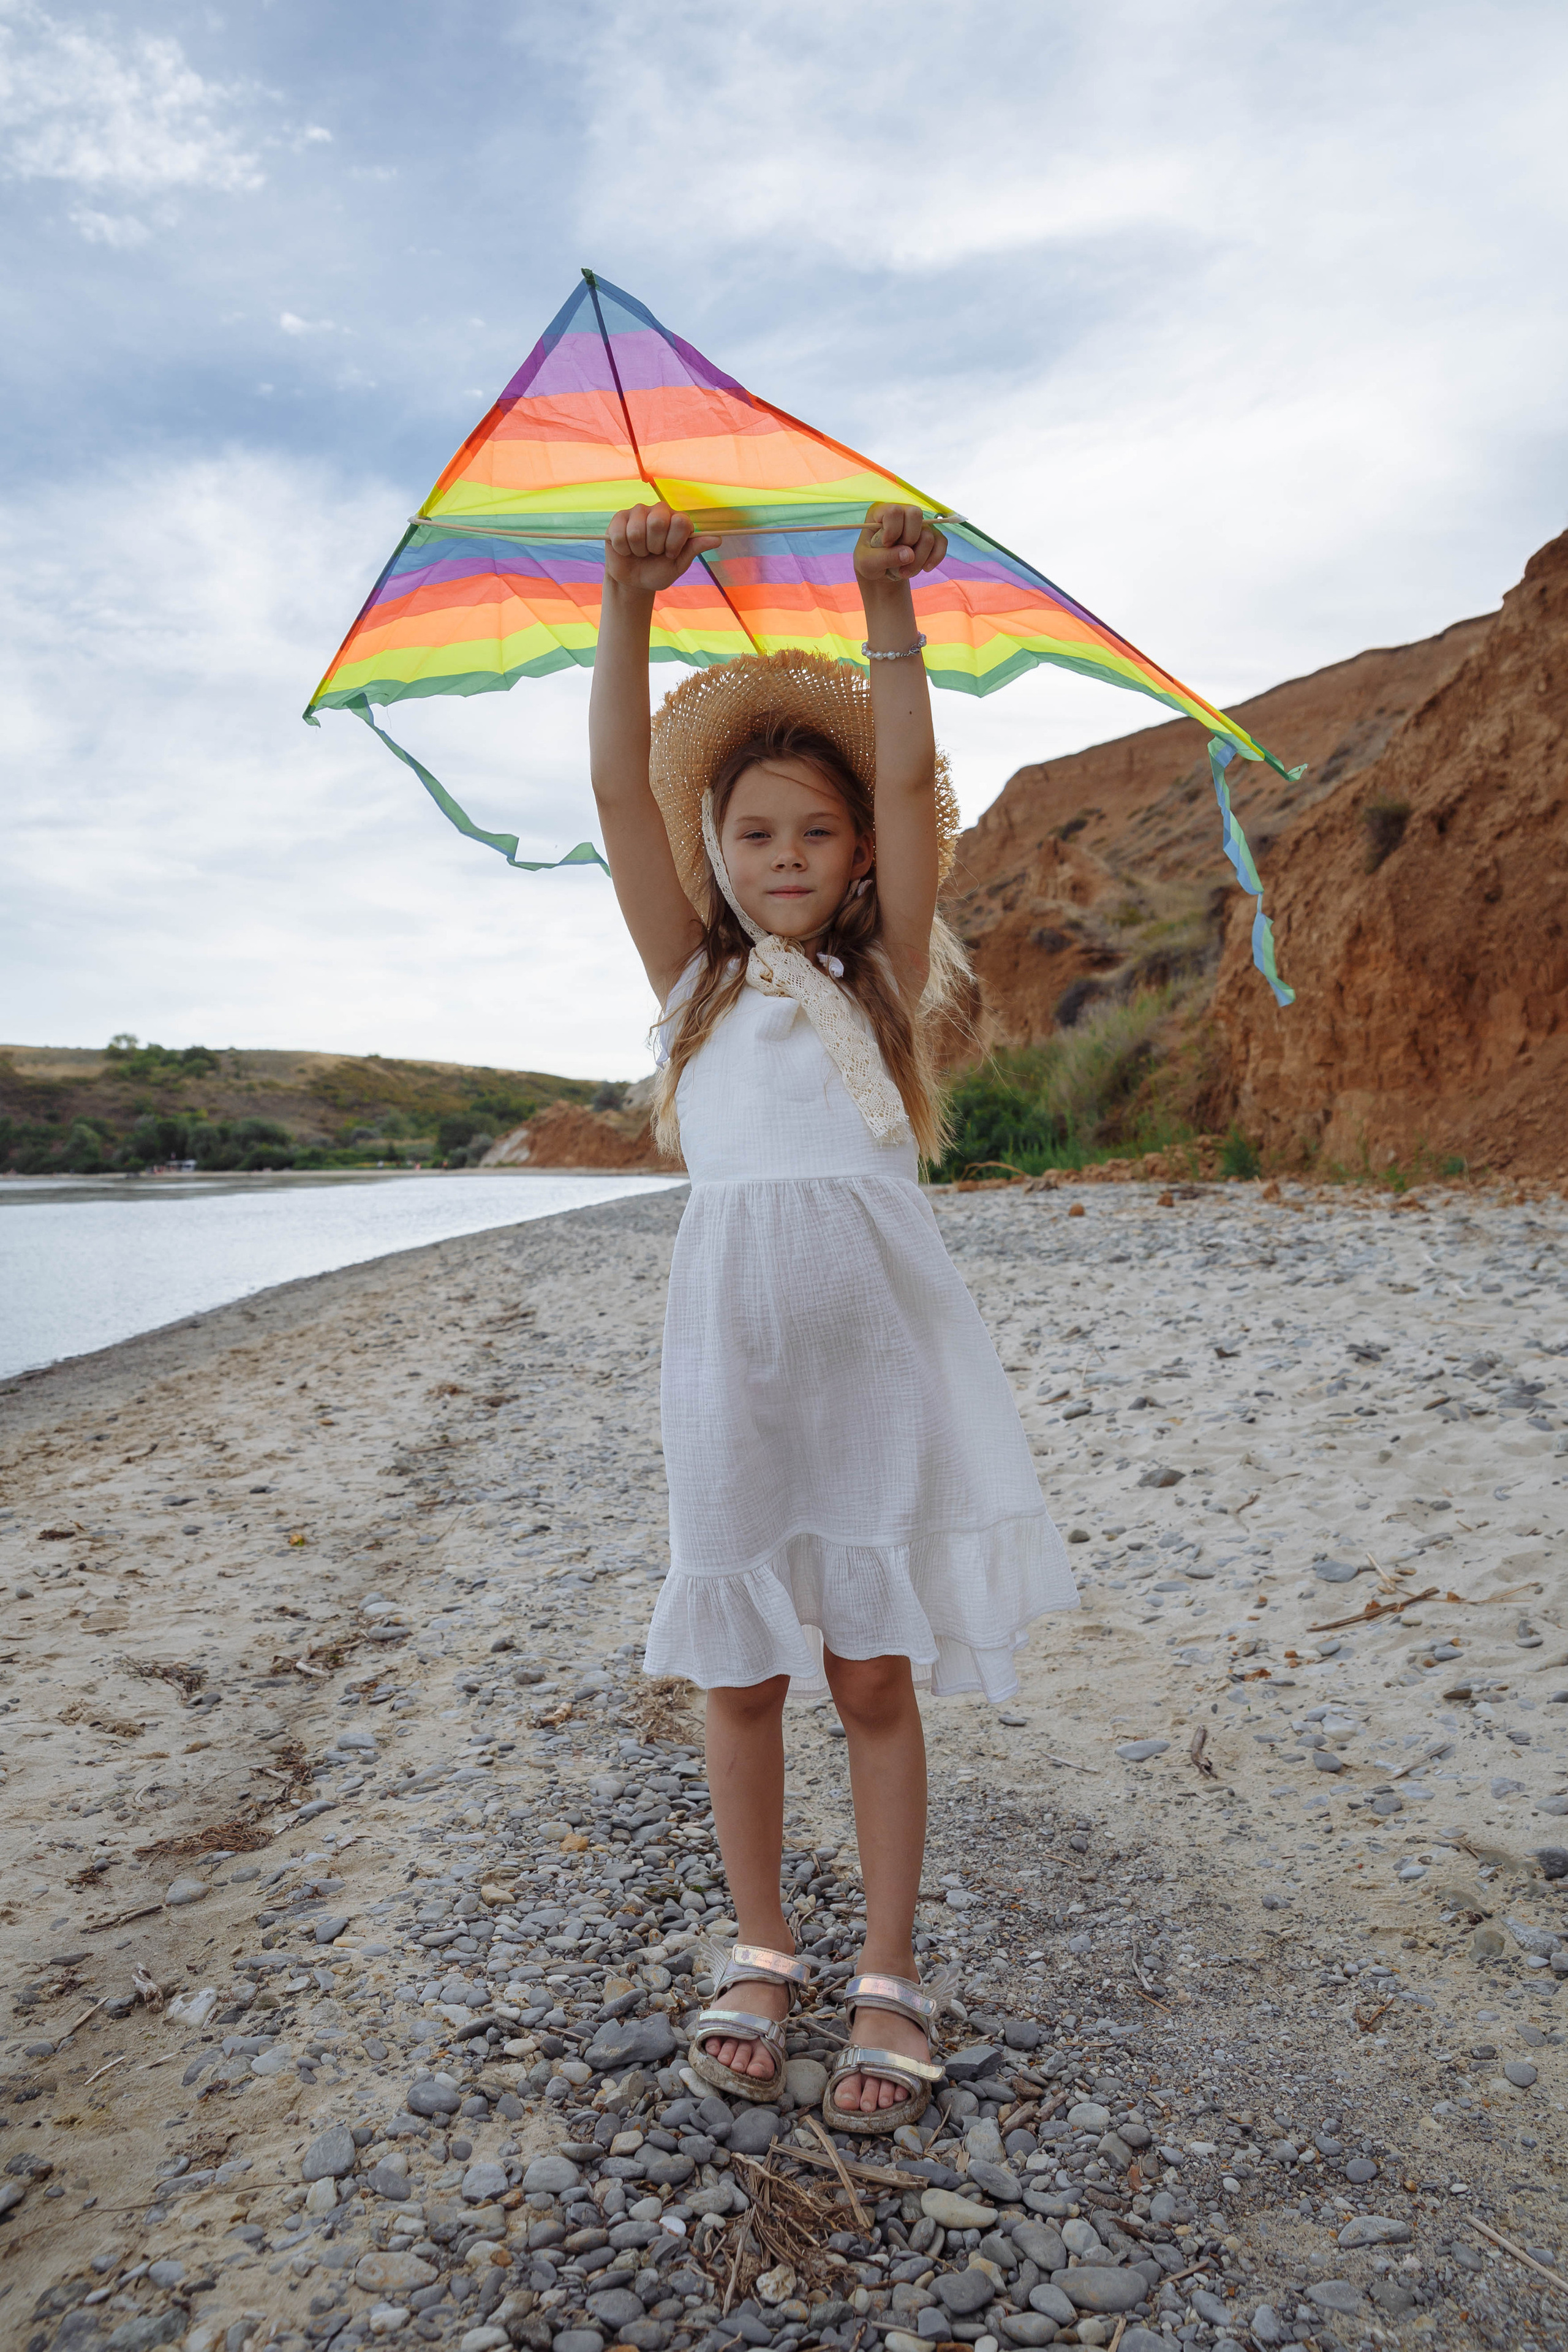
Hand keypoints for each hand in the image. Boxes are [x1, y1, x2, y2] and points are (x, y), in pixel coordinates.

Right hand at [604, 502, 720, 592]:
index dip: (674, 543)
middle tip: (654, 553)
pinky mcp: (619, 518)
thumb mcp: (678, 565)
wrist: (633, 581)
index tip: (670, 554)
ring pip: (637, 530)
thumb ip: (694, 549)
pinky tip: (626, 550)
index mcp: (677, 520)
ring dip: (638, 550)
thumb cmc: (658, 571)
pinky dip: (624, 549)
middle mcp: (659, 510)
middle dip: (655, 546)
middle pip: (658, 522)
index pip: (681, 522)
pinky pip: (620, 534)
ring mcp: (638, 511)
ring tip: (640, 552)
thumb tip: (718, 539)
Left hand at [855, 502, 947, 589]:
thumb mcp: (867, 563)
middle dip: (908, 541)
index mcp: (881, 512)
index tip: (886, 544)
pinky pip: (941, 542)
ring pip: (928, 535)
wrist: (881, 572)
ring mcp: (918, 525)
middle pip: (915, 515)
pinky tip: (925, 568)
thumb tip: (909, 555)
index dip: (892, 530)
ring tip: (904, 572)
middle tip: (897, 557)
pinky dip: (934, 558)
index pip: (895, 511)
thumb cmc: (870, 562)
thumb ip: (884, 557)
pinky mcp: (931, 536)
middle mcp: (902, 513)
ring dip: (918, 559)